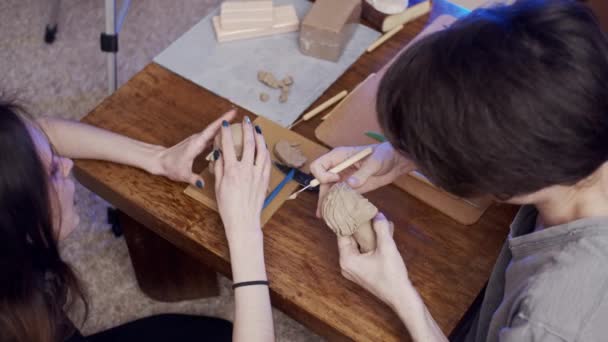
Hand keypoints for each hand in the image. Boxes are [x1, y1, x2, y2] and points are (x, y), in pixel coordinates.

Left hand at [157, 109, 236, 186]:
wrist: (160, 161)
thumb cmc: (170, 166)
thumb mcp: (183, 174)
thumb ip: (194, 179)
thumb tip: (202, 184)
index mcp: (196, 144)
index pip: (212, 130)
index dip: (223, 121)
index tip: (233, 113)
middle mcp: (198, 139)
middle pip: (215, 128)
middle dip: (228, 122)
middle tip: (243, 120)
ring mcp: (198, 140)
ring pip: (214, 132)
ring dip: (224, 129)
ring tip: (239, 128)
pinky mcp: (198, 143)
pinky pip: (211, 138)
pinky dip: (219, 137)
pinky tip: (227, 139)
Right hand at [214, 116, 270, 241]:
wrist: (243, 221)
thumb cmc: (228, 207)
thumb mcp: (218, 186)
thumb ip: (219, 168)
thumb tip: (218, 153)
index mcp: (231, 171)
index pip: (228, 146)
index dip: (226, 133)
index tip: (225, 125)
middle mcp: (246, 169)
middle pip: (248, 143)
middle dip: (247, 129)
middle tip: (245, 120)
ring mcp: (257, 174)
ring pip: (261, 149)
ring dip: (259, 137)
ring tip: (257, 128)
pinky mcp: (265, 179)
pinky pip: (267, 161)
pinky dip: (265, 151)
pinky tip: (263, 146)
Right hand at [310, 142, 412, 216]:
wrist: (395, 162)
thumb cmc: (385, 155)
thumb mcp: (375, 162)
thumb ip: (363, 173)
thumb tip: (350, 184)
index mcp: (339, 157)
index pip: (318, 166)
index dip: (323, 175)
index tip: (337, 179)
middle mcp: (338, 168)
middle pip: (321, 182)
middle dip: (322, 195)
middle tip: (325, 210)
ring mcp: (343, 179)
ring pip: (328, 191)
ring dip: (326, 203)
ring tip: (325, 217)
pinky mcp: (351, 188)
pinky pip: (340, 197)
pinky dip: (336, 206)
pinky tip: (334, 216)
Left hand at [338, 213, 411, 309]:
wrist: (401, 297)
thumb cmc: (392, 275)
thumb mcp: (387, 248)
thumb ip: (381, 229)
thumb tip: (377, 214)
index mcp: (346, 259)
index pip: (342, 234)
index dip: (348, 220)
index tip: (352, 207)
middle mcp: (346, 265)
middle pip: (349, 239)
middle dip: (360, 226)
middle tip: (365, 211)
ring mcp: (354, 269)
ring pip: (358, 245)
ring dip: (367, 234)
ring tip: (377, 220)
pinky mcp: (362, 271)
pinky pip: (363, 252)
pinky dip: (371, 243)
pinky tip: (383, 233)